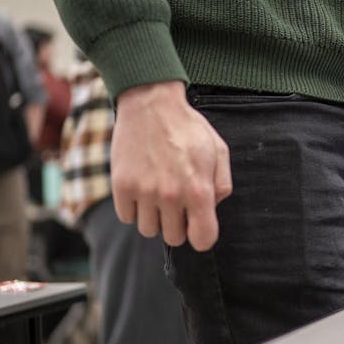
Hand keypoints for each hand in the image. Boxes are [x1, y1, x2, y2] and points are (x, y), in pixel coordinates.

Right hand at [111, 81, 232, 249]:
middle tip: (176, 200)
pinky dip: (133, 208)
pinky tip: (141, 188)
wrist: (150, 103)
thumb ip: (222, 185)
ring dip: (154, 217)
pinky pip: (127, 217)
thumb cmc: (187, 128)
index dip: (202, 235)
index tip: (198, 225)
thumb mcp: (218, 150)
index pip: (203, 240)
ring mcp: (144, 192)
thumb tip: (212, 208)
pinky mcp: (121, 186)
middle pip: (174, 238)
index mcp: (199, 190)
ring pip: (149, 230)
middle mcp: (171, 195)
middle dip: (177, 224)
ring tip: (157, 192)